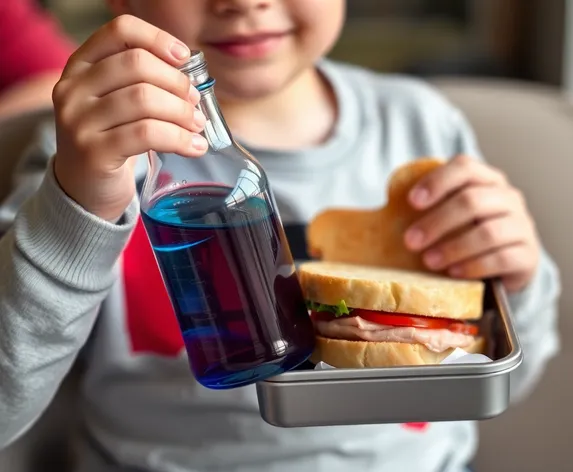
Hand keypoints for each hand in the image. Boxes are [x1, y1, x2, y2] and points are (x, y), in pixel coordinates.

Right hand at [52, 15, 207, 221]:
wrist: (84, 189)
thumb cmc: (110, 140)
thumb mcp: (116, 104)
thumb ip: (141, 83)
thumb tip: (190, 80)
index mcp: (80, 67)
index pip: (119, 31)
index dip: (157, 38)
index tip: (184, 57)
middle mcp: (72, 89)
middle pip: (137, 65)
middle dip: (177, 82)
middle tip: (195, 103)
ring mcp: (79, 121)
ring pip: (144, 99)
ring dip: (182, 112)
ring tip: (197, 126)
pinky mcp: (94, 152)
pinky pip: (147, 134)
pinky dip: (179, 139)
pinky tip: (195, 147)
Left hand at [404, 155, 539, 292]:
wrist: (506, 263)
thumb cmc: (466, 234)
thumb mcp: (448, 216)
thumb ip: (425, 209)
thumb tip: (378, 212)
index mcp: (486, 179)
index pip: (464, 167)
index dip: (437, 182)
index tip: (411, 202)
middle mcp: (507, 198)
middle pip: (472, 200)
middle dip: (436, 221)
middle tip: (410, 241)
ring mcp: (521, 225)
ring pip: (488, 231)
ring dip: (453, 247)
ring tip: (428, 261)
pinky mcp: (528, 255)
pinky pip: (503, 258)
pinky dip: (474, 265)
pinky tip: (454, 273)